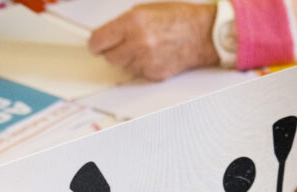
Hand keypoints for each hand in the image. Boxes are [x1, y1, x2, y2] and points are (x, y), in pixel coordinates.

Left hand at [89, 3, 217, 81]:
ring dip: (128, 60)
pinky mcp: (155, 74)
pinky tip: (153, 56)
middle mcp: (138, 43)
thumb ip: (123, 25)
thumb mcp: (145, 11)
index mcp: (133, 22)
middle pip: (110, 58)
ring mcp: (147, 61)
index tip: (95, 45)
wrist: (201, 34)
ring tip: (143, 48)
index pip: (99, 41)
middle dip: (112, 51)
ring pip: (124, 67)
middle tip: (121, 45)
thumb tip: (106, 37)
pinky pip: (139, 74)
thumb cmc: (177, 19)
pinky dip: (142, 67)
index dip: (95, 43)